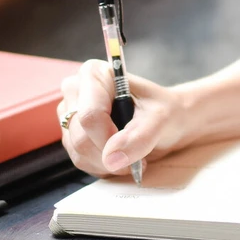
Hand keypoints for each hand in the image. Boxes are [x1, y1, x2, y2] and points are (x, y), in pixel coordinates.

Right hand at [58, 60, 186, 177]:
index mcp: (95, 74)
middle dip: (111, 154)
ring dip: (108, 163)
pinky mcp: (71, 135)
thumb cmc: (165, 111)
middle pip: (81, 137)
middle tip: (137, 154)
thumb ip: (139, 136)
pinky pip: (81, 161)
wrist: (169, 121)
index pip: (90, 115)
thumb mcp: (161, 118)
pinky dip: (103, 166)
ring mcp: (70, 114)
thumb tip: (111, 158)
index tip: (132, 143)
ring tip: (132, 154)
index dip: (109, 138)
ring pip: (79, 153)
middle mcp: (76, 91)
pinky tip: (120, 156)